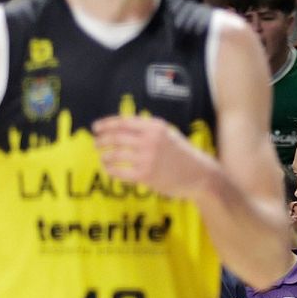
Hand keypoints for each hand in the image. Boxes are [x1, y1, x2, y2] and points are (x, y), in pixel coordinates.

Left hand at [92, 113, 216, 198]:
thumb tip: (120, 128)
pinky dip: (111, 170)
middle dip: (101, 141)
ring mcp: (147, 158)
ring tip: (104, 158)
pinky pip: (120, 172)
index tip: (96, 128)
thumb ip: (147, 130)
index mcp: (155, 127)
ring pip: (115, 155)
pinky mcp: (146, 175)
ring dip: (105, 156)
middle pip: (115, 138)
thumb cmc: (182, 155)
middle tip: (97, 143)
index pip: (123, 122)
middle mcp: (150, 140)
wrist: (201, 175)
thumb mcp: (168, 135)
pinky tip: (109, 169)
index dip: (106, 124)